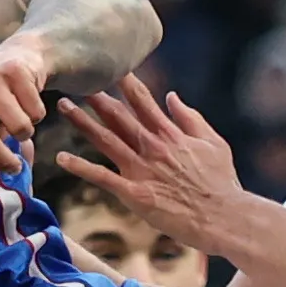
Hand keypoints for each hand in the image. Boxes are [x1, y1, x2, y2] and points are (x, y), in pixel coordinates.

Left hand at [57, 80, 244, 252]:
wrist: (225, 218)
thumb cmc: (222, 183)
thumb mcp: (215, 143)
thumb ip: (191, 118)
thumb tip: (172, 96)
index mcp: (172, 134)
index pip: (143, 101)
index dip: (125, 83)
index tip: (109, 68)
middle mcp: (153, 147)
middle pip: (118, 116)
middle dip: (96, 98)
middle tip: (74, 82)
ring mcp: (142, 169)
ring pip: (106, 140)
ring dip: (82, 122)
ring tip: (63, 107)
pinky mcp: (135, 194)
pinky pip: (102, 177)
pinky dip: (81, 167)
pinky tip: (61, 158)